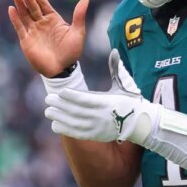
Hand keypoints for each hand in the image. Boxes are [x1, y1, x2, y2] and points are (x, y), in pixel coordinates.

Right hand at [8, 0, 88, 76]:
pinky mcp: (26, 40)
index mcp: (54, 20)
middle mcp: (42, 24)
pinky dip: (15, 19)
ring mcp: (34, 32)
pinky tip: (11, 9)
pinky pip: (19, 27)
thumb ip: (79, 16)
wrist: (61, 69)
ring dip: (20, 5)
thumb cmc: (71, 52)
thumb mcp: (78, 33)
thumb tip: (85, 0)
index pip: (44, 5)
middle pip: (33, 8)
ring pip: (25, 15)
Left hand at [44, 49, 158, 143]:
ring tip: (48, 111)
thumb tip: (114, 51)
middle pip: (76, 111)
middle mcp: (101, 116)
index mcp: (107, 102)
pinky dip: (65, 130)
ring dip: (60, 117)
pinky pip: (77, 134)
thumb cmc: (130, 101)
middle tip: (48, 99)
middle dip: (60, 105)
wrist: (139, 123)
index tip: (60, 91)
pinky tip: (55, 124)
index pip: (86, 99)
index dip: (72, 96)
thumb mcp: (125, 84)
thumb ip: (116, 68)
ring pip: (74, 123)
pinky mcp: (96, 135)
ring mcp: (98, 127)